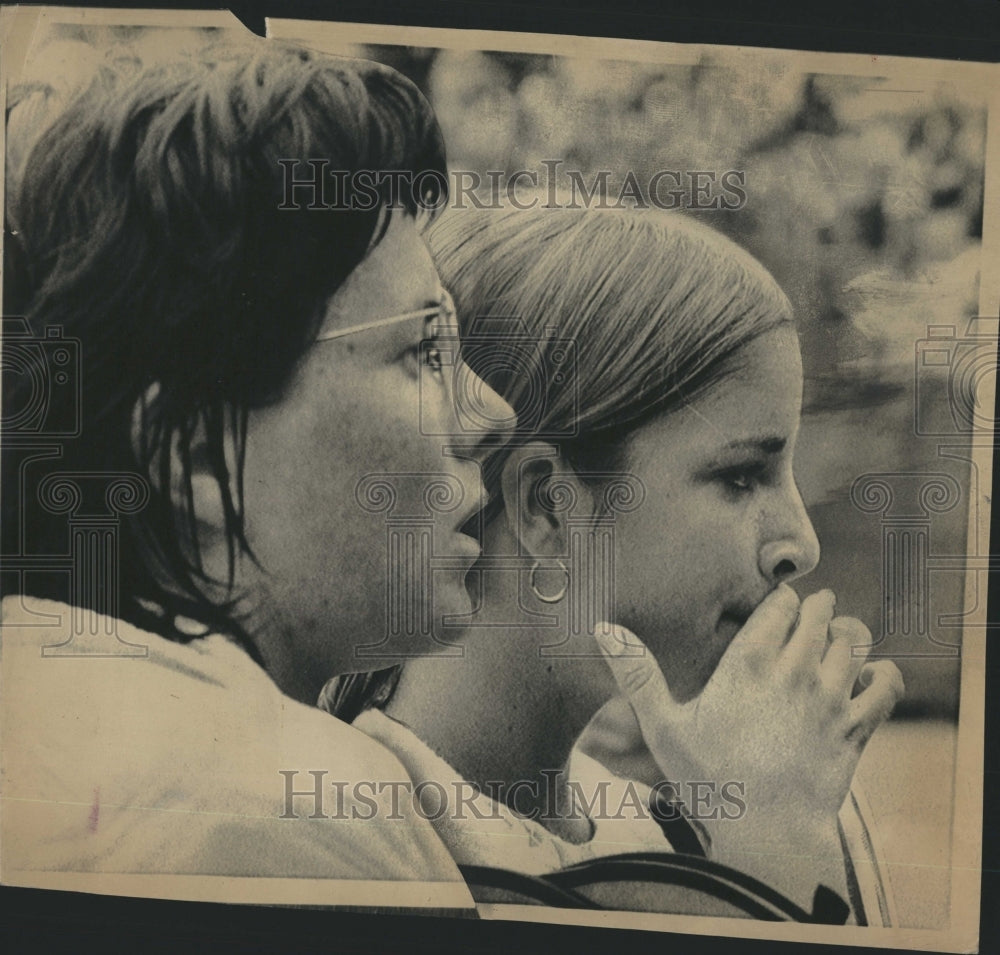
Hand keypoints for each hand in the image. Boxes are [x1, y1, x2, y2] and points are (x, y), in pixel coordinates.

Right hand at [594, 585, 903, 910]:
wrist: (768, 834)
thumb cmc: (711, 780)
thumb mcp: (664, 727)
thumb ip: (636, 673)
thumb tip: (603, 627)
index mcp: (748, 663)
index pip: (780, 604)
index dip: (782, 599)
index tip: (777, 604)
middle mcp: (795, 671)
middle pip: (822, 614)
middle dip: (818, 609)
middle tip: (810, 613)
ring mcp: (831, 698)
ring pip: (854, 641)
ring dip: (847, 633)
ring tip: (837, 637)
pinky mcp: (857, 728)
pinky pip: (885, 684)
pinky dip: (882, 672)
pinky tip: (867, 676)